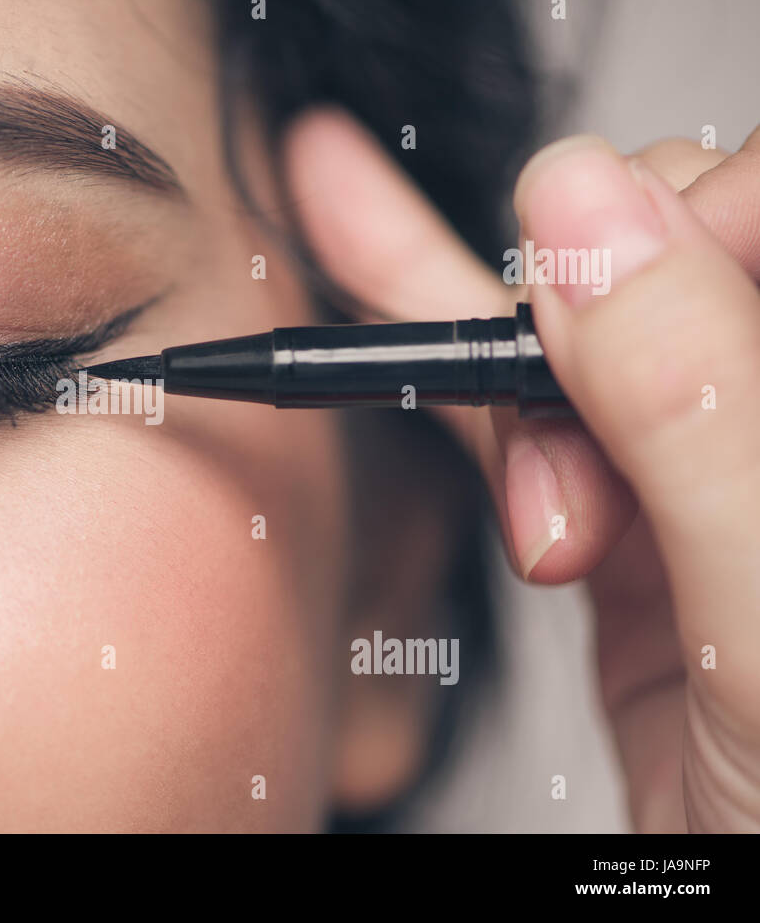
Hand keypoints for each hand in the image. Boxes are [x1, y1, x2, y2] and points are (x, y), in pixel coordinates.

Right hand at [285, 111, 759, 830]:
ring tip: (544, 535)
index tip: (603, 299)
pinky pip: (506, 400)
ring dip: (505, 400)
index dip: (684, 218)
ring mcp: (691, 459)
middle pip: (655, 251)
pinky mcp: (613, 515)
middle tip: (583, 472)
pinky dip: (419, 327)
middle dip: (584, 338)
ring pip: (564, 324)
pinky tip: (349, 218)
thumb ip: (692, 402)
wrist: (758, 908)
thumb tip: (590, 215)